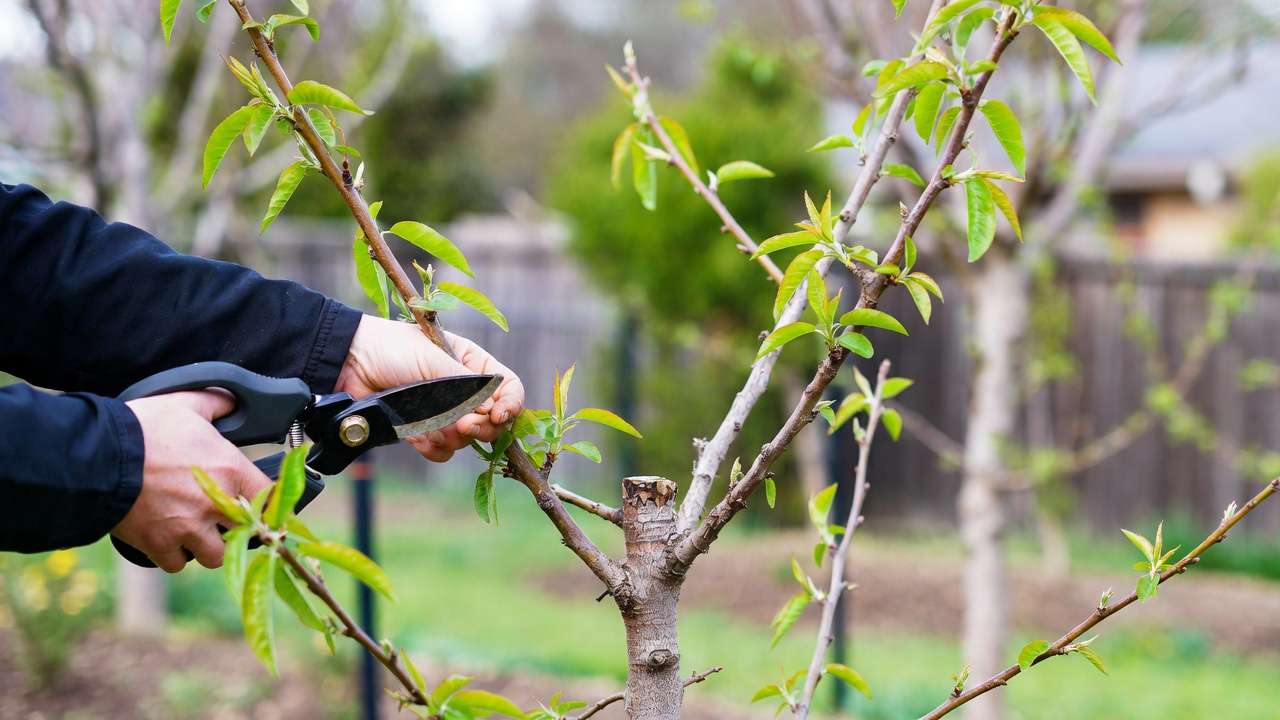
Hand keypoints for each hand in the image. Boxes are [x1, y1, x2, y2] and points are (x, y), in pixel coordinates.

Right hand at [114, 390, 271, 571]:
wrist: (97, 456)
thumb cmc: (143, 428)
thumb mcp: (184, 404)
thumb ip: (215, 404)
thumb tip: (230, 399)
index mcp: (229, 470)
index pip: (270, 495)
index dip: (268, 500)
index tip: (260, 502)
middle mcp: (215, 504)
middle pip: (246, 532)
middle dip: (238, 527)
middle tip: (224, 518)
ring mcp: (187, 527)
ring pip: (215, 555)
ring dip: (208, 545)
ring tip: (196, 530)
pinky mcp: (159, 544)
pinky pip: (177, 563)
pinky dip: (174, 556)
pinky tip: (168, 539)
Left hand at [336, 315, 524, 461]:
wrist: (349, 363)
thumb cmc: (393, 349)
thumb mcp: (435, 360)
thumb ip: (466, 386)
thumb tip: (492, 411)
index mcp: (473, 364)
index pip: (509, 388)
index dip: (510, 404)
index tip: (497, 416)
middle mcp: (464, 390)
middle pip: (492, 420)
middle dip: (480, 427)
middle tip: (464, 426)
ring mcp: (444, 412)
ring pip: (466, 440)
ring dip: (451, 436)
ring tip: (429, 425)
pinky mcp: (423, 431)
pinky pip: (442, 450)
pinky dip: (432, 447)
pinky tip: (416, 436)